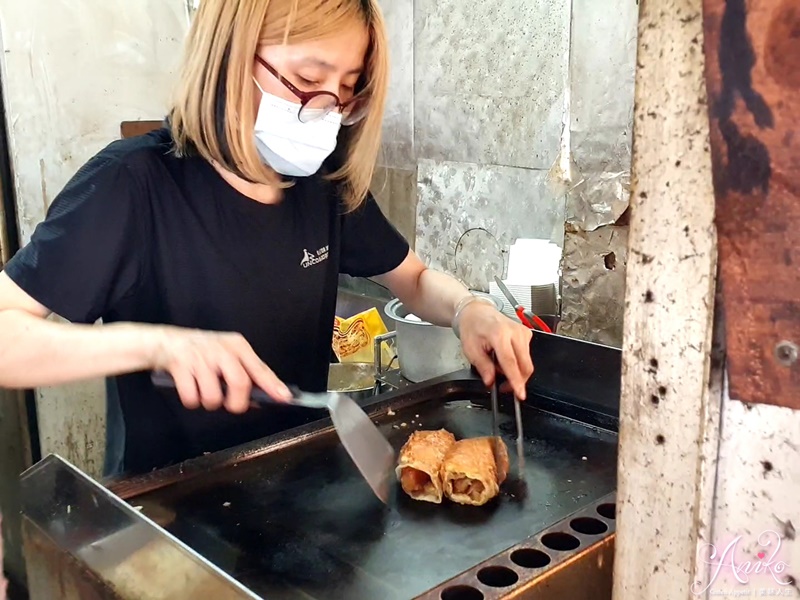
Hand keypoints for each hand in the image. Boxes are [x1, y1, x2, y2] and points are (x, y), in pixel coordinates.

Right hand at [149, 325, 291, 413]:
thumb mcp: (227, 355)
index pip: (259, 368)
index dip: (272, 385)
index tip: (285, 398)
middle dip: (236, 403)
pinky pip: (191, 398)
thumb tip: (261, 399)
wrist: (167, 342)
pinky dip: (192, 401)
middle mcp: (221, 350)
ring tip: (205, 392)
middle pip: (240, 383)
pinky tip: (190, 389)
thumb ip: (245, 375)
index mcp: (237, 346)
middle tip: (231, 405)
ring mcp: (200, 357)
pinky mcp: (180, 366)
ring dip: (210, 403)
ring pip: (213, 396)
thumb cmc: (202, 352)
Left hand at [457, 303, 533, 399]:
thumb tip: (491, 381)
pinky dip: (517, 362)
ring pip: (527, 362)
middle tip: (503, 387)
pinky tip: (505, 358)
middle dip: (517, 381)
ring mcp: (523, 332)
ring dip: (516, 371)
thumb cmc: (473, 327)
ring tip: (499, 367)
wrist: (478, 313)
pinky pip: (526, 356)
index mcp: (499, 334)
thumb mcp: (471, 350)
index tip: (520, 394)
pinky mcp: (527, 333)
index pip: (511, 362)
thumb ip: (483, 367)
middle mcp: (514, 332)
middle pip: (525, 365)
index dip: (516, 381)